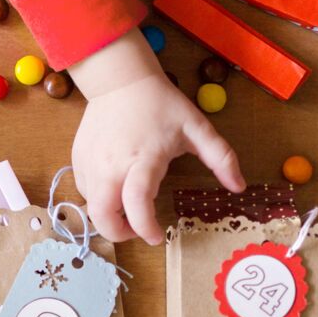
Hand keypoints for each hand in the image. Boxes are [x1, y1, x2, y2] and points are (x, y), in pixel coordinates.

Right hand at [70, 33, 244, 244]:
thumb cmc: (160, 103)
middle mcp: (111, 165)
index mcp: (143, 159)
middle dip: (118, 233)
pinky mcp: (78, 158)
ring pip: (92, 206)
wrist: (120, 79)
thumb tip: (239, 186)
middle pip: (102, 215)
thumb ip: (222, 158)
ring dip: (109, 215)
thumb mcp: (196, 127)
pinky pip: (84, 189)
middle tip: (136, 230)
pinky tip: (114, 187)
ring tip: (128, 208)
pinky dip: (98, 197)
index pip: (137, 203)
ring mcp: (91, 163)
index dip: (145, 227)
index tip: (156, 237)